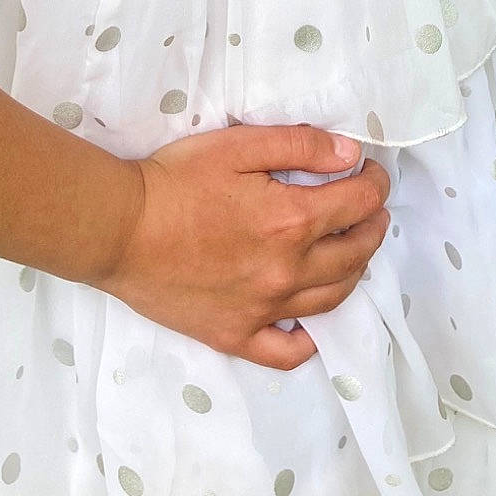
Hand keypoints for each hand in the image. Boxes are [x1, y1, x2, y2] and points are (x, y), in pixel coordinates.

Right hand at [96, 122, 391, 369]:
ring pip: (332, 298)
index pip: (359, 204)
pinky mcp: (236, 336)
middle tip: (371, 209)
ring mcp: (264, 310)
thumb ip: (299, 146)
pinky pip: (287, 351)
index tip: (371, 172)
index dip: (374, 183)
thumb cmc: (176, 180)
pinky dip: (308, 339)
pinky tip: (311, 321)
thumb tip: (350, 156)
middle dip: (372, 226)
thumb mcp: (238, 144)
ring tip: (353, 250)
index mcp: (292, 220)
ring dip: (354, 270)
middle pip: (355, 253)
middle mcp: (288, 271)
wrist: (120, 229)